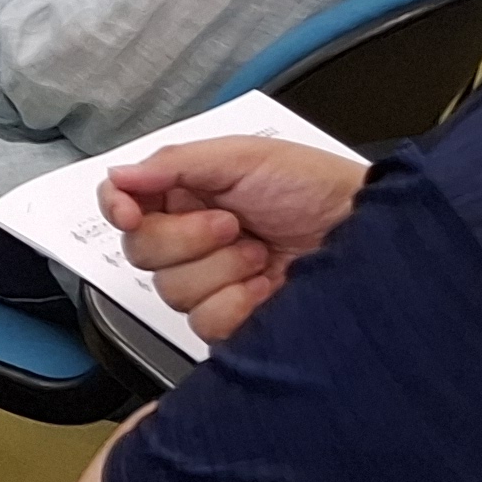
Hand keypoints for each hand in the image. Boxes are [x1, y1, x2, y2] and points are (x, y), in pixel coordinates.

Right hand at [95, 138, 370, 344]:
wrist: (363, 233)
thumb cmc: (312, 187)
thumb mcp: (241, 157)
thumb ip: (175, 164)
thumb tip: (118, 176)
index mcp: (184, 193)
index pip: (123, 203)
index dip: (117, 208)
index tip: (131, 212)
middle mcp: (191, 236)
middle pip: (141, 251)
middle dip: (187, 238)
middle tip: (231, 223)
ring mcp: (211, 280)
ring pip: (170, 290)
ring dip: (220, 270)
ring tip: (258, 252)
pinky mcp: (232, 319)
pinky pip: (204, 323)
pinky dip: (235, 303)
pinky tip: (263, 286)